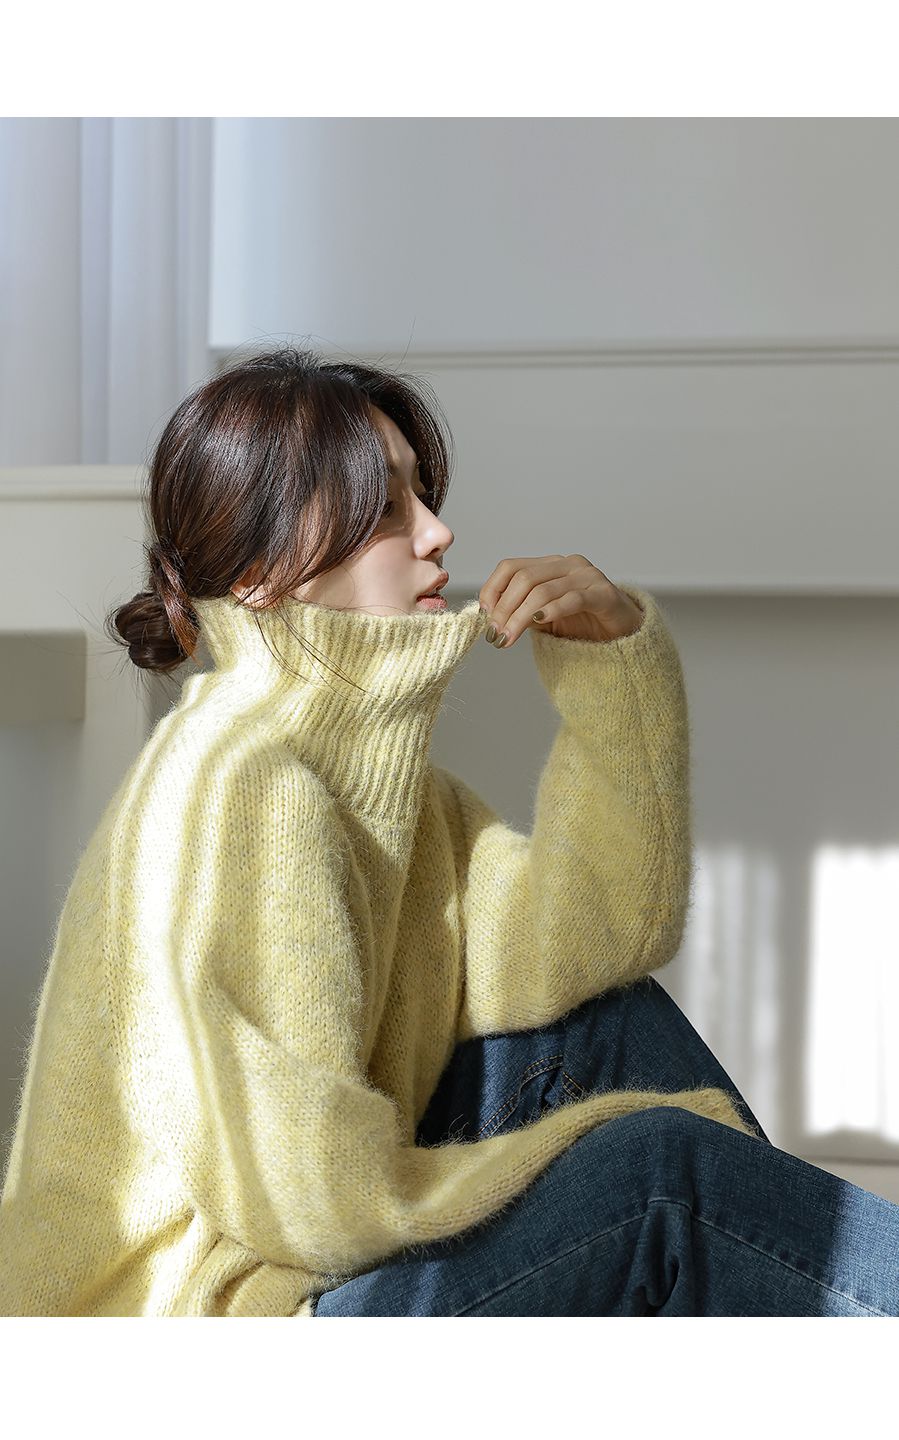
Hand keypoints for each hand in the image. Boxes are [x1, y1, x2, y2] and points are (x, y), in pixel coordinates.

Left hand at [478, 553, 644, 648]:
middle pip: (524, 578)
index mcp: (551, 565)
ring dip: (519, 617)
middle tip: (495, 635)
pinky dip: (551, 611)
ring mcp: (588, 576)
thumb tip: (489, 617)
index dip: (492, 590)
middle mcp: (568, 565)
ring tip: (508, 639)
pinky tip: (538, 623)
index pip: (511, 567)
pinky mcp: (603, 594)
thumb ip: (520, 611)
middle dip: (504, 609)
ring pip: (543, 591)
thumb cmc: (583, 625)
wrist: (624, 637)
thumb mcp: (543, 617)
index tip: (485, 616)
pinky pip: (572, 599)